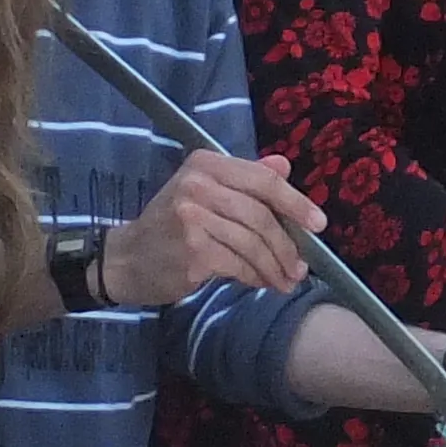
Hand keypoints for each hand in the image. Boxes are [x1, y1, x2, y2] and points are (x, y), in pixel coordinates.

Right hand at [105, 152, 323, 306]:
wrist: (126, 259)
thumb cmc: (170, 226)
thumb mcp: (202, 192)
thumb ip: (244, 179)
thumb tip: (284, 165)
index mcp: (205, 164)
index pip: (262, 179)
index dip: (295, 202)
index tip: (319, 224)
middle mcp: (197, 185)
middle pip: (260, 215)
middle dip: (287, 245)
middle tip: (301, 267)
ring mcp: (192, 218)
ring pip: (252, 243)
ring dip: (275, 267)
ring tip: (285, 281)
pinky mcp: (192, 251)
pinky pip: (238, 264)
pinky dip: (255, 277)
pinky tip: (260, 283)